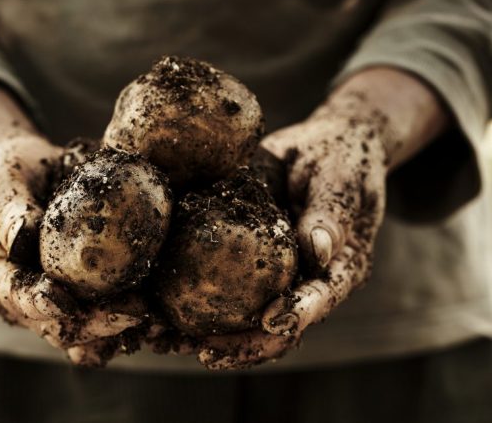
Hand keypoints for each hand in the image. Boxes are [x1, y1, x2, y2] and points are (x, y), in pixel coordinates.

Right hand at [0, 134, 147, 365]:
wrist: (26, 173)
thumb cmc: (8, 171)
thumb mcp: (2, 180)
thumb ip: (11, 209)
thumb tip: (23, 239)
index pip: (11, 295)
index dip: (36, 302)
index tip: (63, 301)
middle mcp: (14, 298)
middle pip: (52, 326)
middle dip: (93, 324)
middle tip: (135, 312)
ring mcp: (46, 302)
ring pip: (80, 333)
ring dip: (116, 333)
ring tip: (154, 323)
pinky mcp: (74, 297)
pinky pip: (99, 318)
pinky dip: (126, 322)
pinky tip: (158, 317)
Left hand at [194, 67, 448, 369]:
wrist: (325, 149)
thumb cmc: (341, 161)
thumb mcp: (341, 179)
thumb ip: (331, 215)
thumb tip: (319, 252)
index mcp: (338, 270)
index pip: (318, 301)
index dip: (296, 316)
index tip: (267, 321)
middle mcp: (306, 284)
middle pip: (275, 328)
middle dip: (240, 345)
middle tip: (203, 350)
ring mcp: (277, 280)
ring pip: (243, 322)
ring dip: (204, 336)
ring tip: (165, 342)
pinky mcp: (251, 266)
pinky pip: (222, 293)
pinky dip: (191, 307)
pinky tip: (158, 314)